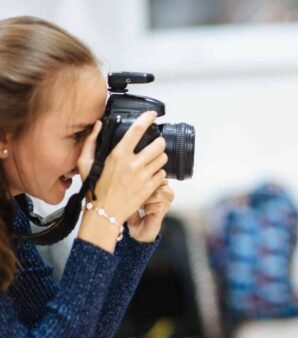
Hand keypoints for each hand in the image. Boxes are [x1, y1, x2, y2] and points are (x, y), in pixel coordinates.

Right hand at [77, 111, 168, 251]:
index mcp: (118, 155)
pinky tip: (150, 174)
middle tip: (154, 144)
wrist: (104, 214)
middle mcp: (133, 164)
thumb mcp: (84, 163)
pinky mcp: (150, 188)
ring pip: (163, 158)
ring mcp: (143, 177)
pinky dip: (159, 173)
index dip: (147, 119)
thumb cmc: (94, 188)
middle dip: (158, 142)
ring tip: (152, 160)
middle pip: (158, 144)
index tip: (152, 114)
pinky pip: (163, 174)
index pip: (137, 130)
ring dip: (160, 157)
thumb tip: (99, 124)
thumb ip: (91, 141)